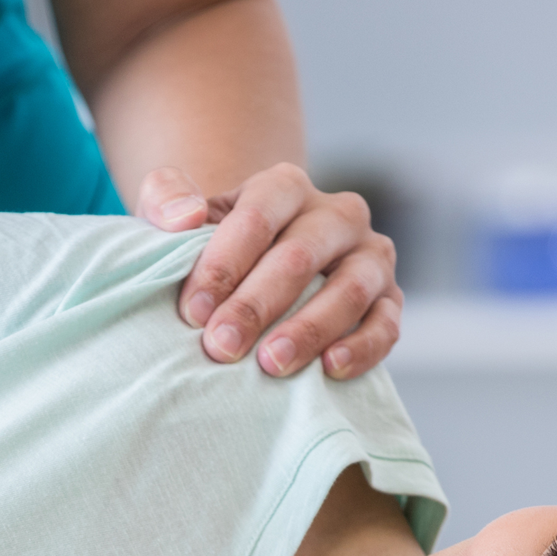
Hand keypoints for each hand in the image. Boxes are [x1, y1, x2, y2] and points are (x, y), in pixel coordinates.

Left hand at [138, 163, 402, 380]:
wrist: (258, 268)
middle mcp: (336, 213)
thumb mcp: (178, 215)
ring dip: (309, 329)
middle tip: (220, 348)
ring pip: (350, 289)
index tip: (192, 312)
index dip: (224, 264)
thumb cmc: (212, 247)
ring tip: (270, 364)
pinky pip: (387, 322)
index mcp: (284, 186)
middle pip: (300, 256)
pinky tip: (330, 369)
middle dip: (256, 305)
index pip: (258, 217)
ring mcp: (370, 255)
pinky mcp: (390, 298)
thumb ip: (166, 199)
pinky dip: (363, 346)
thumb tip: (185, 218)